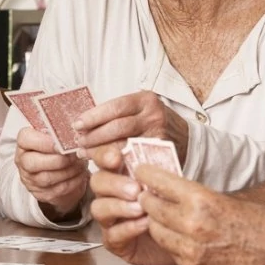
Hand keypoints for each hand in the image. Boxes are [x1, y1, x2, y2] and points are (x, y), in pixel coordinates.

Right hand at [15, 127, 88, 220]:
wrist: (59, 168)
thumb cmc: (58, 146)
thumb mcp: (56, 135)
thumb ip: (61, 132)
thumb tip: (77, 132)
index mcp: (24, 142)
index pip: (26, 139)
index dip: (44, 142)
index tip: (62, 144)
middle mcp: (23, 161)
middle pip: (33, 163)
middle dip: (58, 160)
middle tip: (75, 155)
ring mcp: (30, 179)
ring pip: (46, 178)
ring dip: (68, 171)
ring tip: (80, 164)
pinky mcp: (41, 193)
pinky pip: (57, 190)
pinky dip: (72, 182)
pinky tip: (80, 174)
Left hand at [74, 91, 189, 163]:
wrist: (187, 139)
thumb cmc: (154, 123)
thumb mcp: (140, 110)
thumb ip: (117, 114)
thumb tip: (84, 124)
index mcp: (145, 100)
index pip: (114, 107)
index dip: (93, 117)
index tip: (77, 125)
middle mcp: (153, 115)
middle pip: (117, 126)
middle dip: (94, 136)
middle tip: (79, 143)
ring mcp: (158, 135)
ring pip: (123, 144)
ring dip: (100, 150)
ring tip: (85, 153)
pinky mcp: (159, 154)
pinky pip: (133, 159)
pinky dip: (115, 162)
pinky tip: (103, 164)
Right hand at [89, 144, 175, 264]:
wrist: (183, 240)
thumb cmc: (173, 208)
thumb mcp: (168, 184)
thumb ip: (157, 169)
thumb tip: (154, 150)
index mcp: (120, 174)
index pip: (102, 158)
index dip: (104, 156)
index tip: (116, 158)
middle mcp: (110, 194)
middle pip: (97, 182)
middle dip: (114, 184)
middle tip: (135, 189)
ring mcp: (110, 218)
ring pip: (98, 208)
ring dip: (120, 206)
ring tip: (141, 208)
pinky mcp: (114, 242)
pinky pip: (112, 234)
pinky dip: (128, 227)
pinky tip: (144, 224)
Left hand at [136, 164, 264, 264]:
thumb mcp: (228, 198)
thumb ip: (196, 195)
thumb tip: (170, 187)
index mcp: (202, 202)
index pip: (159, 183)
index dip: (147, 173)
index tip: (140, 168)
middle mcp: (193, 228)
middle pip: (151, 208)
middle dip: (148, 199)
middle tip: (147, 191)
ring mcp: (194, 254)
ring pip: (157, 233)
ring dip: (158, 222)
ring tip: (164, 214)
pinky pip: (174, 254)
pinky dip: (174, 244)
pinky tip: (183, 237)